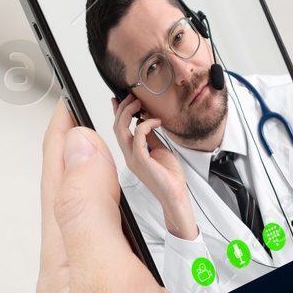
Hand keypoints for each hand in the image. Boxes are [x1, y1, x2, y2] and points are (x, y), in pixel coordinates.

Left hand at [39, 100, 277, 292]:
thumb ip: (89, 216)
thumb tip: (74, 140)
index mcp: (70, 274)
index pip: (63, 171)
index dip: (78, 113)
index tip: (103, 62)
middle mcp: (104, 288)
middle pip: (114, 191)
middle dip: (135, 136)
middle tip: (167, 86)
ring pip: (163, 227)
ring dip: (182, 183)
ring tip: (209, 134)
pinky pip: (205, 267)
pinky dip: (220, 234)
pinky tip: (247, 215)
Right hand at [110, 95, 197, 239]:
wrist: (175, 195)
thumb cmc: (169, 177)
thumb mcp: (160, 150)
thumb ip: (151, 137)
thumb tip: (146, 122)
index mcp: (132, 153)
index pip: (119, 130)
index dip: (117, 113)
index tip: (120, 98)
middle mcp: (129, 155)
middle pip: (117, 127)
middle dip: (123, 108)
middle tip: (133, 97)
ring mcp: (133, 158)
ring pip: (121, 130)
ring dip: (129, 113)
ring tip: (140, 104)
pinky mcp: (140, 160)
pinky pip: (137, 136)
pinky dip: (146, 124)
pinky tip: (156, 122)